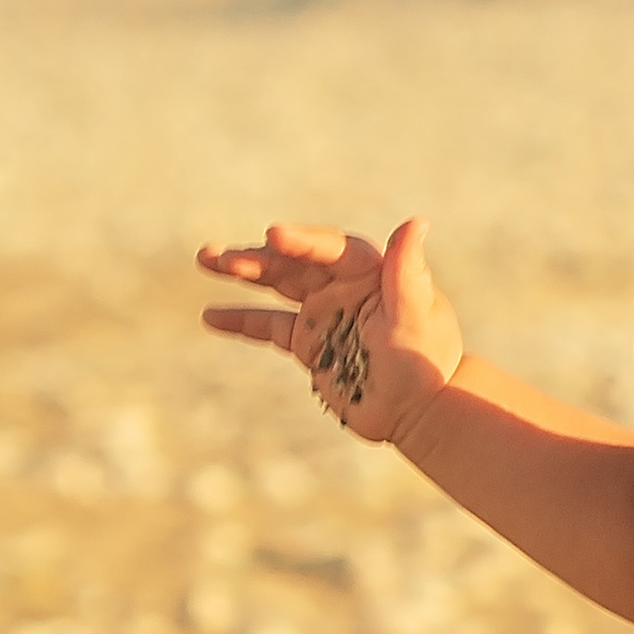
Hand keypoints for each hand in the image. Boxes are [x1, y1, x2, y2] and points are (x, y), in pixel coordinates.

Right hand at [196, 217, 463, 446]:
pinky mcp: (311, 342)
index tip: (273, 236)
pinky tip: (211, 316)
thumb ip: (409, 272)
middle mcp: (345, 285)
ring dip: (243, 272)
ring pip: (277, 284)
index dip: (302, 242)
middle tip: (219, 257)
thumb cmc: (427, 362)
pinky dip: (241, 320)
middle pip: (294, 263)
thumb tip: (416, 222)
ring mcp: (325, 312)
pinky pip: (269, 325)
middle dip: (256, 258)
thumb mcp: (418, 316)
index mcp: (372, 272)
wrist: (420, 411)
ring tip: (206, 259)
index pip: (331, 249)